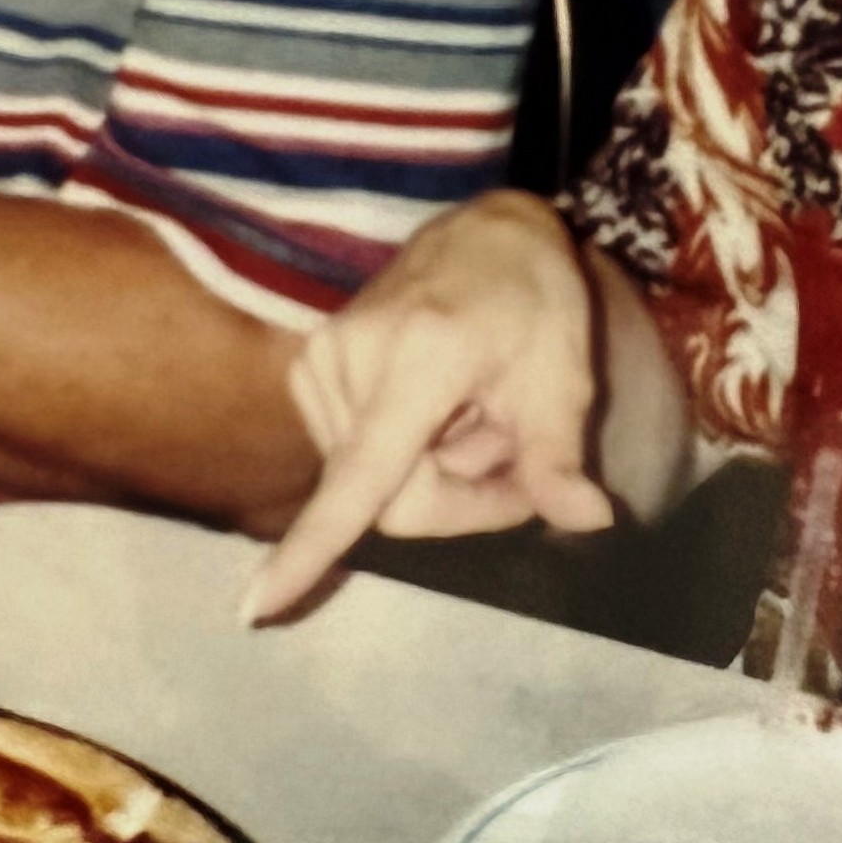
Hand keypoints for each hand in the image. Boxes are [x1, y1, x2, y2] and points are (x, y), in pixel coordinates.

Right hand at [241, 190, 613, 622]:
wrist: (484, 233)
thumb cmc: (532, 299)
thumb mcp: (563, 374)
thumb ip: (558, 457)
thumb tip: (588, 520)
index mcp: (418, 359)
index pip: (362, 475)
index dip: (312, 548)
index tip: (253, 609)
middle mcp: (351, 358)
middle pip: (393, 502)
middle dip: (462, 497)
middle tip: (513, 447)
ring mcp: (321, 360)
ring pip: (374, 486)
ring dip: (438, 469)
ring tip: (476, 407)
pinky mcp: (310, 368)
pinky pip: (357, 457)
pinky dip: (408, 451)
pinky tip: (442, 405)